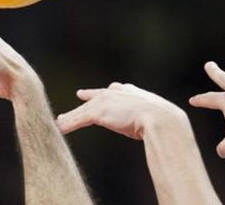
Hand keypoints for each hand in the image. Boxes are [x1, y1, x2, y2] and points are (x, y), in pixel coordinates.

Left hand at [56, 82, 187, 138]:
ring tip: (61, 121)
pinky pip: (79, 119)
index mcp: (132, 92)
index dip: (109, 91)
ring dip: (72, 117)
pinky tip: (60, 128)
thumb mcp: (155, 119)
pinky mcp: (98, 112)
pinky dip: (69, 123)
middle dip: (88, 96)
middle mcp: (117, 92)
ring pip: (85, 110)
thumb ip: (150, 122)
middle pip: (98, 96)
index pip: (116, 90)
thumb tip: (162, 134)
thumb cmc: (164, 123)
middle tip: (80, 94)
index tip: (107, 90)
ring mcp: (106, 102)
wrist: (161, 120)